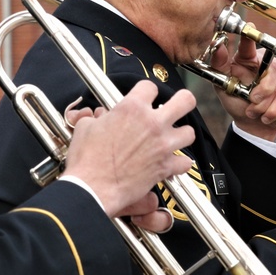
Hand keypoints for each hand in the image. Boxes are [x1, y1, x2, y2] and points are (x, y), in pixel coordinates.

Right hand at [64, 81, 195, 217]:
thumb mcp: (86, 127)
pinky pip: (185, 162)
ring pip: (189, 132)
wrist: (92, 188)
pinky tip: (171, 163)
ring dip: (181, 135)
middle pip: (185, 101)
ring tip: (172, 138)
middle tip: (177, 106)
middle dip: (183, 101)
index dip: (146, 91)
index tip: (144, 97)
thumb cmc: (86, 159)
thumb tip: (101, 117)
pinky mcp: (165, 167)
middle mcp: (152, 123)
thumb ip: (99, 117)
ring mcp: (162, 145)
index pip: (150, 87)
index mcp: (132, 108)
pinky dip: (179, 163)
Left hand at [209, 35, 275, 140]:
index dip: (251, 35)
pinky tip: (264, 116)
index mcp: (247, 57)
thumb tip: (217, 46)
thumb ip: (219, 65)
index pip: (249, 43)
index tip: (251, 26)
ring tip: (253, 111)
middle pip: (272, 69)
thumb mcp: (223, 85)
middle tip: (252, 101)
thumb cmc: (235, 100)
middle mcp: (266, 61)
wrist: (250, 122)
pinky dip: (273, 111)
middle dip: (262, 91)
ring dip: (265, 105)